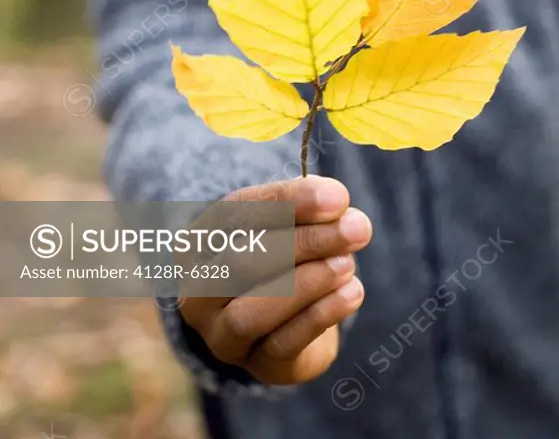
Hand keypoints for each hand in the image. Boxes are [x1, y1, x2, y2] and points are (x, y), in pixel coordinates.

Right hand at [180, 175, 370, 384]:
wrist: (293, 317)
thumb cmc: (287, 253)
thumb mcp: (292, 221)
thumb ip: (308, 207)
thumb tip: (335, 201)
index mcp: (198, 241)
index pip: (235, 212)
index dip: (288, 202)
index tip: (337, 199)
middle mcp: (197, 291)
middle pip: (239, 263)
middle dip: (304, 243)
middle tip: (356, 229)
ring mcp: (220, 335)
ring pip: (250, 314)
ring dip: (307, 283)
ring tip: (347, 263)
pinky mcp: (255, 364)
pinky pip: (283, 344)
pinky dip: (321, 314)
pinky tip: (352, 291)